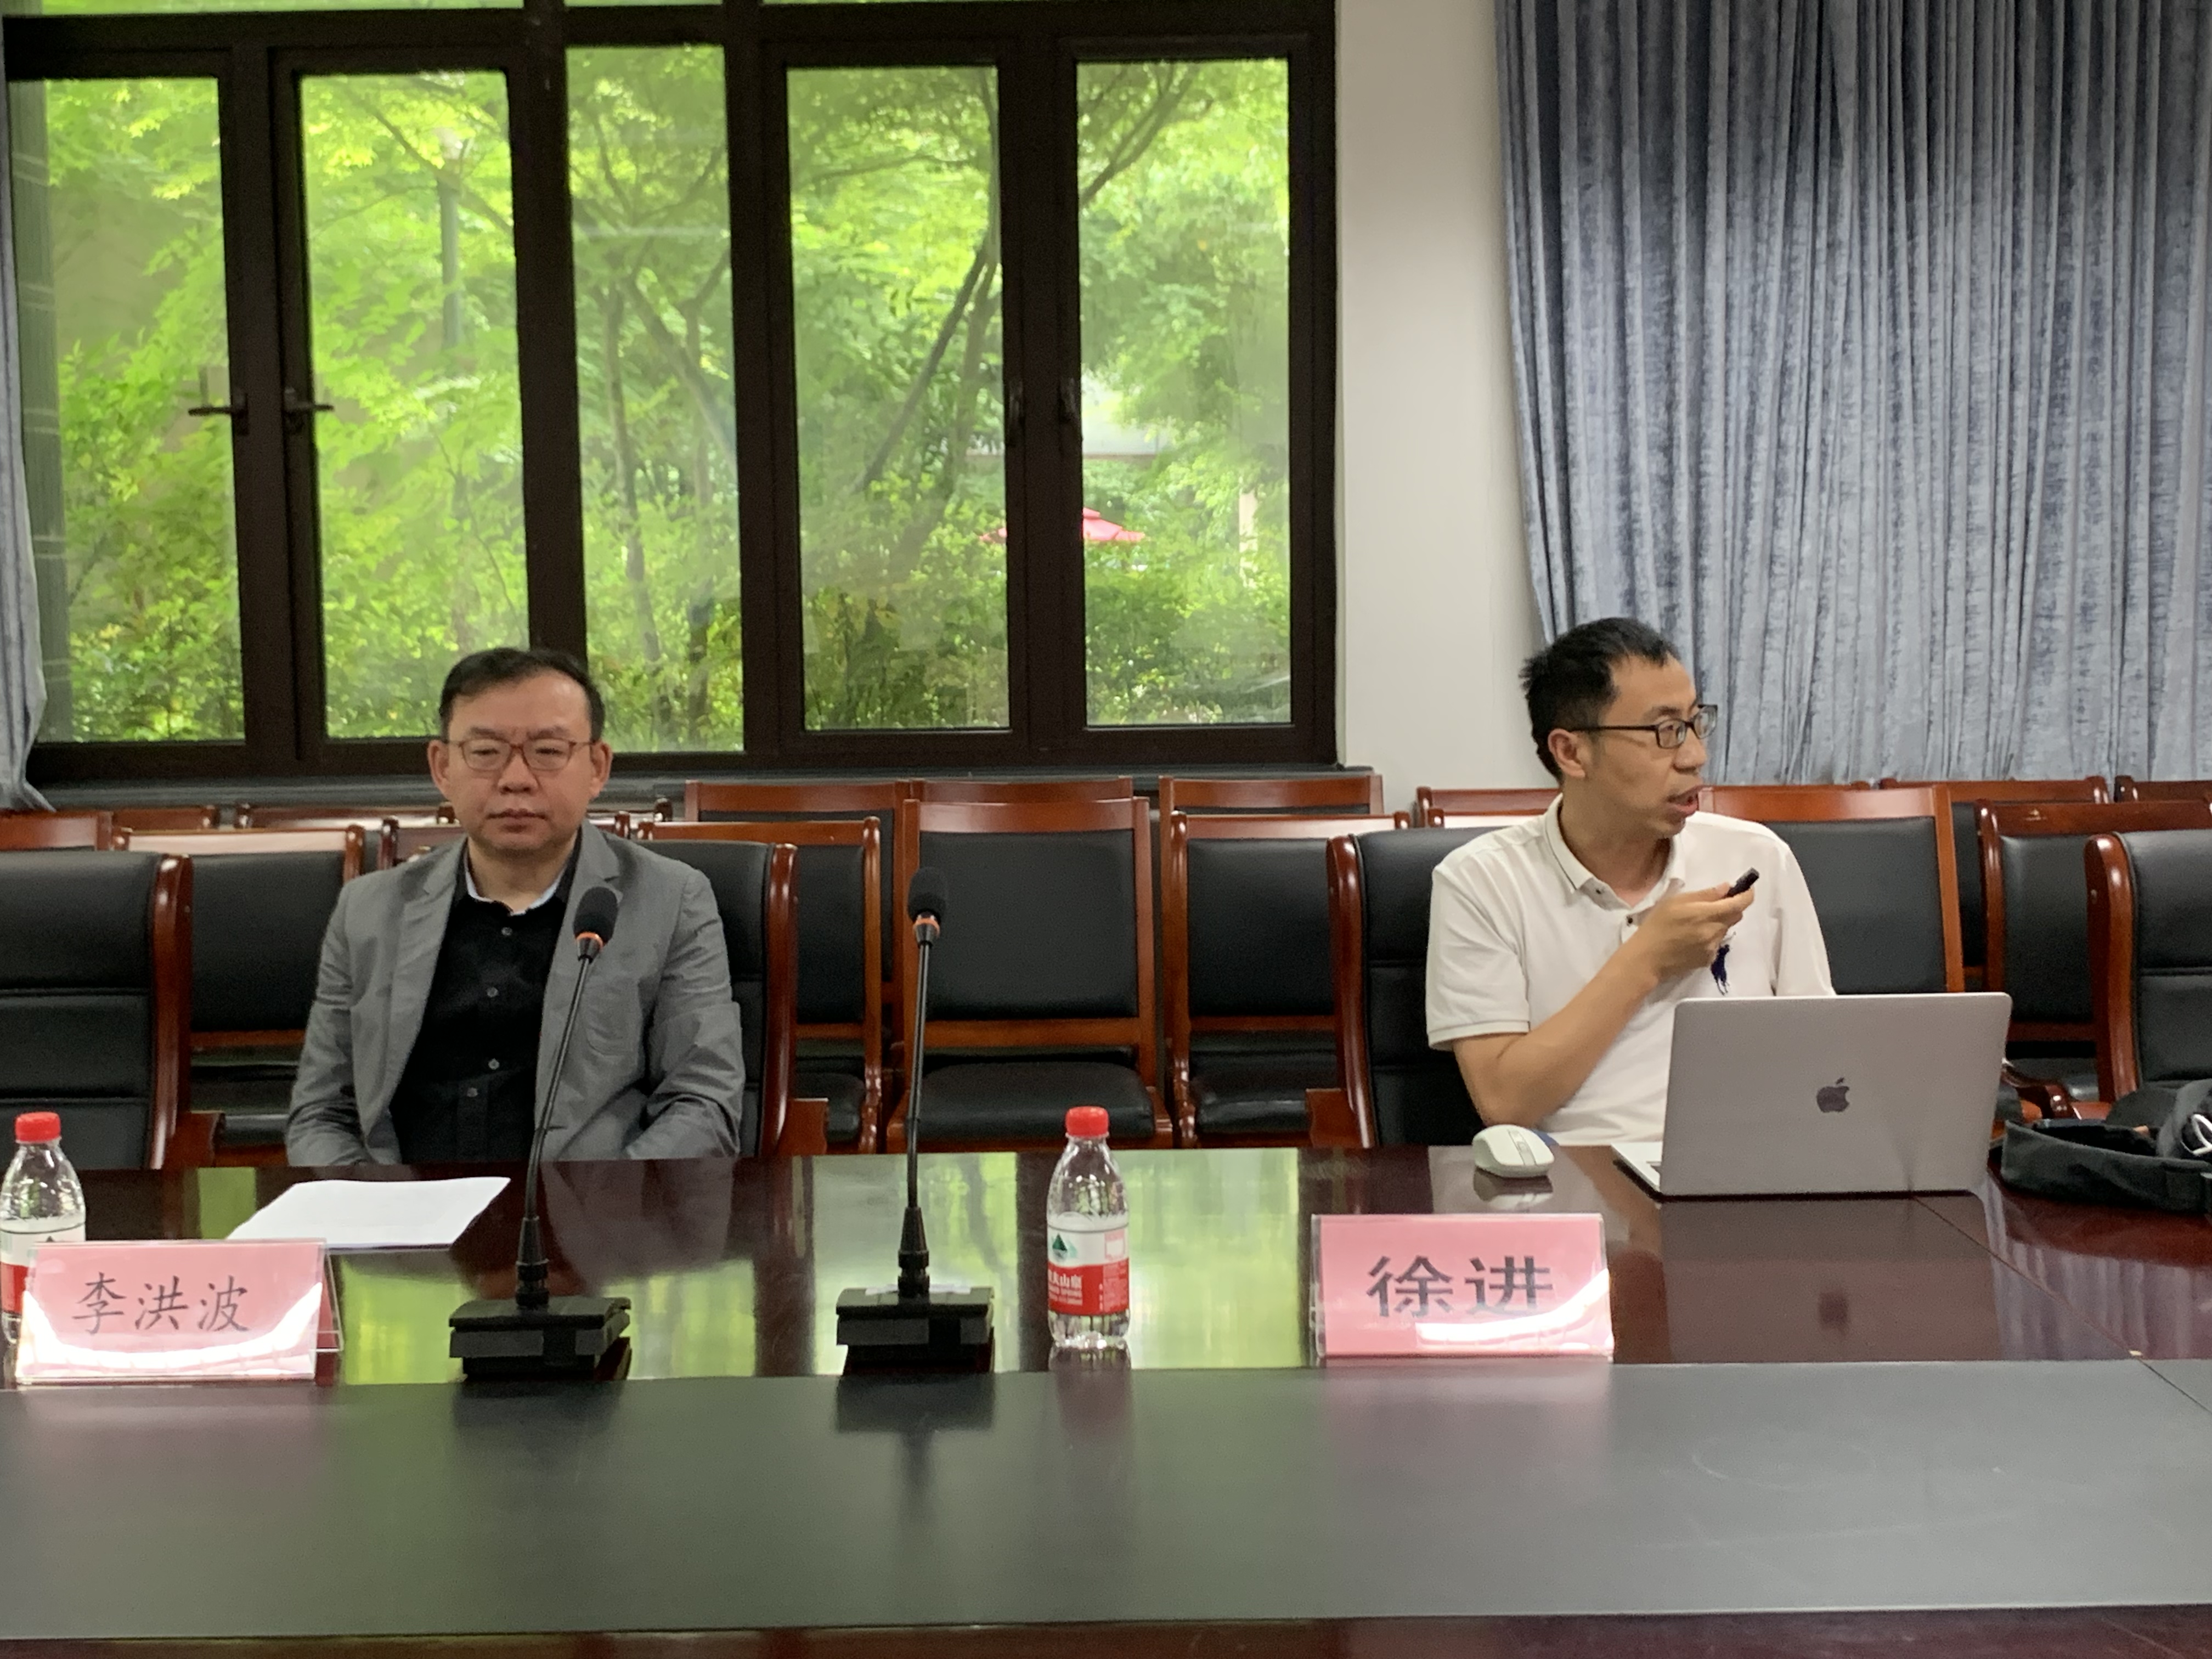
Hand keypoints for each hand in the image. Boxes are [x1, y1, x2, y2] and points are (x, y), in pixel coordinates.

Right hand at [1625, 884, 1755, 983]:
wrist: (1647, 958)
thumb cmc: (1657, 925)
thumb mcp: (1675, 901)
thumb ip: (1704, 894)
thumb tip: (1726, 888)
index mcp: (1708, 914)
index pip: (1740, 904)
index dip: (1747, 894)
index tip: (1746, 888)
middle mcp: (1715, 931)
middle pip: (1736, 916)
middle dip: (1730, 907)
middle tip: (1711, 905)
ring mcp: (1713, 947)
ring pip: (1724, 930)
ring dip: (1717, 923)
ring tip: (1694, 924)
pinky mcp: (1709, 959)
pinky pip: (1716, 943)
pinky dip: (1710, 937)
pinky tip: (1691, 939)